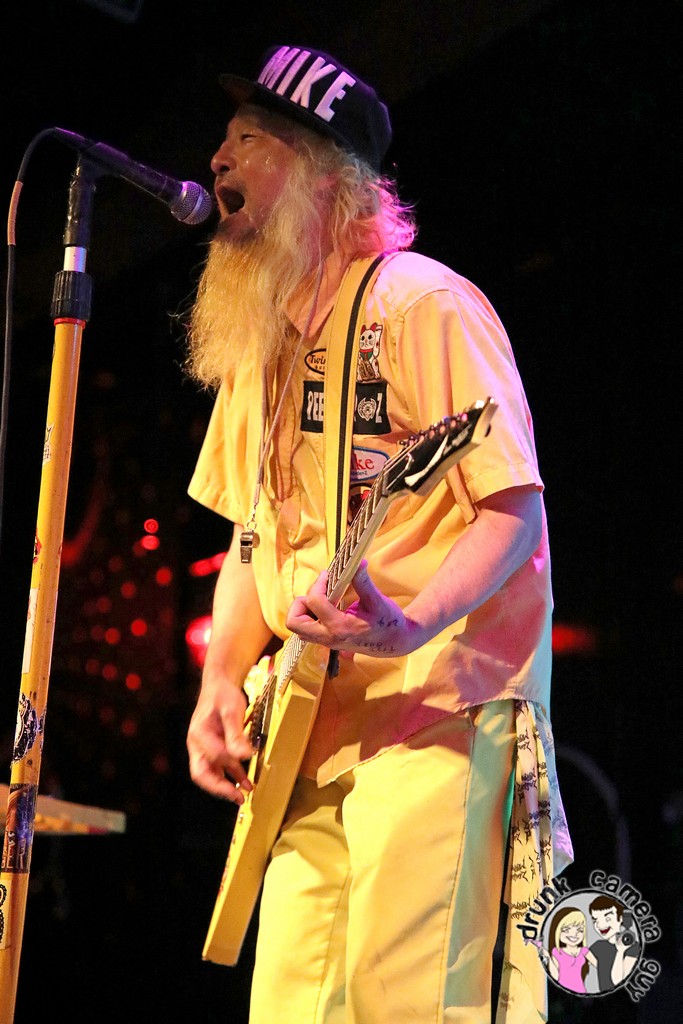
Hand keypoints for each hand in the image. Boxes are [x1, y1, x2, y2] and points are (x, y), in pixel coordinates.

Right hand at [186, 681, 253, 802]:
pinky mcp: (210, 750)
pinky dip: (230, 776)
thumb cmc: (223, 695)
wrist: (219, 686)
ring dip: (226, 785)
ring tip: (245, 793)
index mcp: (199, 733)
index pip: (215, 754)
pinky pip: (217, 768)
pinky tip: (244, 781)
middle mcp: (196, 744)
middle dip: (219, 788)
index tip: (250, 759)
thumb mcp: (232, 710)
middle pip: (201, 773)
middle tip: (238, 797)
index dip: (232, 761)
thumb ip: (236, 734)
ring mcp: (202, 748)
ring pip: (209, 774)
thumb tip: (244, 755)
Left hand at [285, 560, 426, 657]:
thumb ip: (363, 582)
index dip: (319, 583)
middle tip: (318, 592)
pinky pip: (306, 630)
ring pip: (297, 628)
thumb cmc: (388, 621)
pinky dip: (309, 616)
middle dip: (301, 602)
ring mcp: (326, 641)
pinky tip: (326, 607)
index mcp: (340, 627)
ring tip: (322, 599)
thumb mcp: (377, 601)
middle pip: (294, 622)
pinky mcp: (327, 641)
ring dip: (303, 610)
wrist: (394, 642)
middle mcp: (328, 637)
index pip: (315, 601)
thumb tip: (358, 561)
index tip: (329, 575)